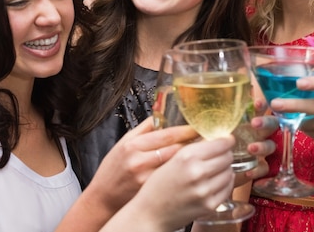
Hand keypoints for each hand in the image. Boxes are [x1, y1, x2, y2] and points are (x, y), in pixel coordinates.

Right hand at [85, 117, 199, 211]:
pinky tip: (194, 172)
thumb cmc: (113, 170)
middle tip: (208, 140)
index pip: (167, 134)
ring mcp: (147, 178)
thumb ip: (143, 130)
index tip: (199, 127)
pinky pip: (175, 180)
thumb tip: (162, 115)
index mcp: (133, 145)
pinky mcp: (152, 193)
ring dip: (194, 160)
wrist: (104, 198)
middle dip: (194, 144)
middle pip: (176, 149)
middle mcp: (140, 161)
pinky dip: (186, 175)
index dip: (187, 130)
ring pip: (178, 166)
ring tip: (205, 155)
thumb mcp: (123, 143)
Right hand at [122, 137, 235, 231]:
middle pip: (227, 157)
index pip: (220, 143)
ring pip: (229, 172)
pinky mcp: (210, 205)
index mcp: (186, 157)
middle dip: (225, 154)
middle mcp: (197, 172)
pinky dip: (224, 183)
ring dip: (225, 169)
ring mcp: (205, 190)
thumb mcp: (171, 160)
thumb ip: (192, 148)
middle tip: (220, 154)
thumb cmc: (157, 186)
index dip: (226, 140)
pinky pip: (227, 189)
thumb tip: (212, 138)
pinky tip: (215, 182)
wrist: (151, 213)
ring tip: (214, 169)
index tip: (227, 139)